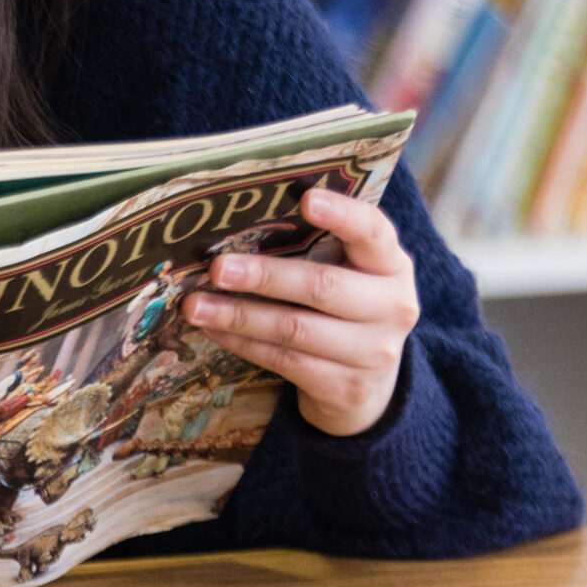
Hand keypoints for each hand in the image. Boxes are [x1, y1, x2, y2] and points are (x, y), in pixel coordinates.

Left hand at [186, 186, 419, 438]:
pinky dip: (242, 343)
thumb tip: (235, 224)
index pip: (373, 232)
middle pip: (322, 286)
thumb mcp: (346, 273)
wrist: (367, 383)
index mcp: (391, 265)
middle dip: (264, 277)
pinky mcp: (346, 388)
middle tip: (217, 268)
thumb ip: (313, 247)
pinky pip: (283, 360)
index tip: (306, 198)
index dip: (342, 214)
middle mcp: (392, 307)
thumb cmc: (343, 307)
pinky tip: (212, 329)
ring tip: (194, 306)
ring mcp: (373, 352)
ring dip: (239, 316)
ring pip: (295, 329)